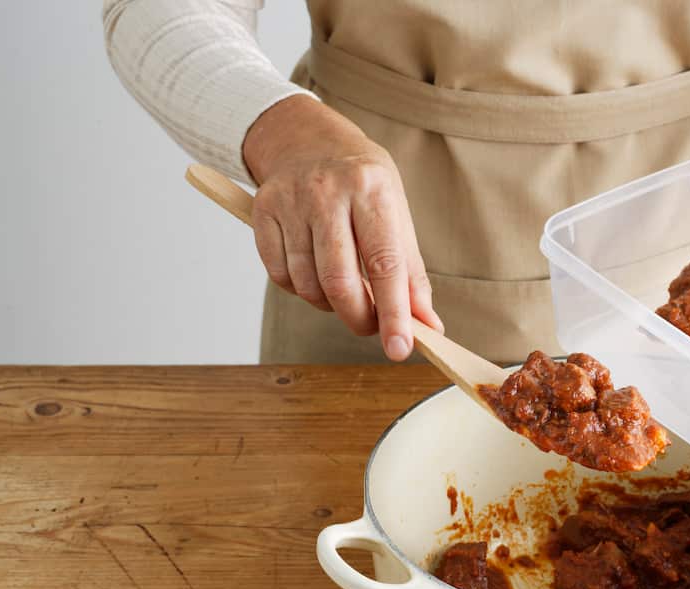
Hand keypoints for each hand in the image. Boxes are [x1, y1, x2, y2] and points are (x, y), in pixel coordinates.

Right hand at [243, 95, 441, 359]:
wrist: (307, 138)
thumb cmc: (362, 184)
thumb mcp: (397, 215)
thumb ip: (411, 273)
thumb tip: (427, 326)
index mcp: (371, 190)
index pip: (385, 264)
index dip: (395, 313)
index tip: (401, 350)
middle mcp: (328, 193)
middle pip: (340, 281)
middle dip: (358, 319)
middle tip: (370, 327)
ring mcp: (290, 201)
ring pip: (307, 285)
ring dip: (328, 304)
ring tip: (342, 287)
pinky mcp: (262, 212)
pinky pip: (280, 276)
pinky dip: (300, 289)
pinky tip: (313, 272)